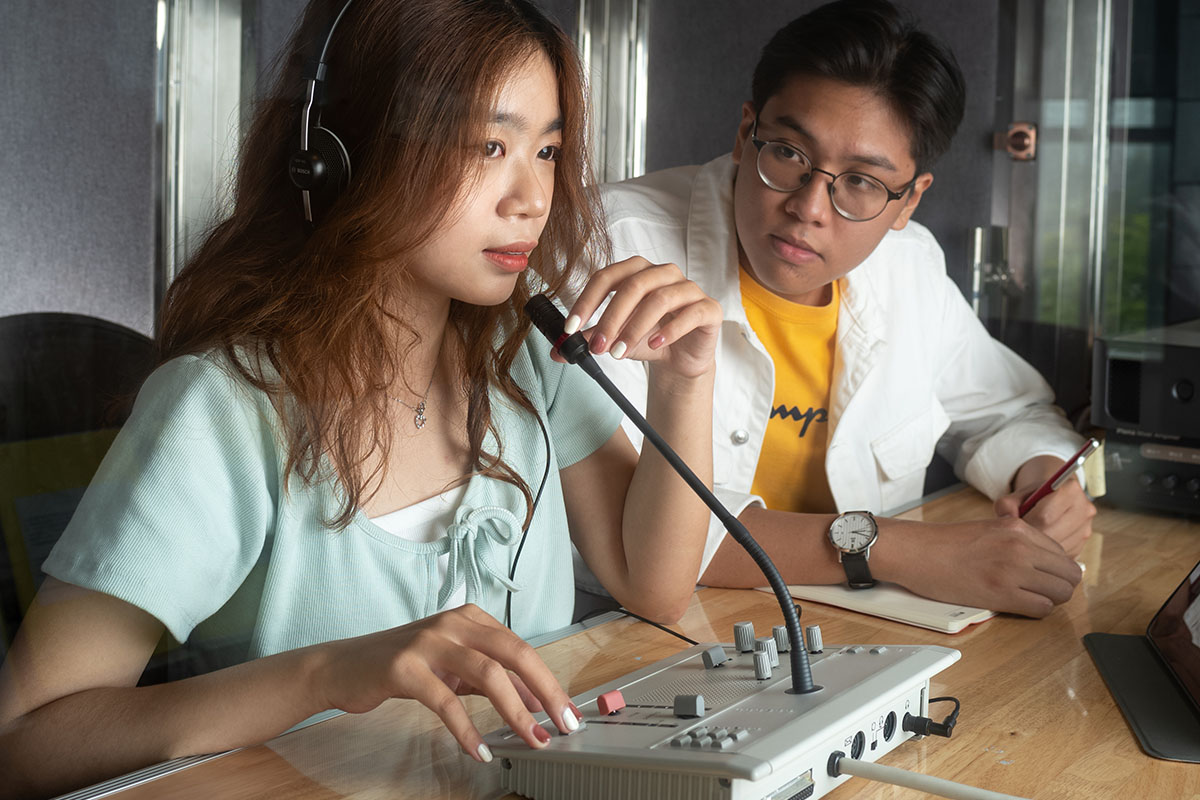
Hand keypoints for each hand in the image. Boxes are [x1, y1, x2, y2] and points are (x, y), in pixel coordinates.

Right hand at [313, 604, 579, 761]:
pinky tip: (479, 750)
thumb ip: (493, 681)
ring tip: (531, 739)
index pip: (521, 648)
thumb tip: (536, 703)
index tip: (567, 711)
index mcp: (469, 618)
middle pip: (514, 653)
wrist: (343, 667)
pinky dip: (467, 729)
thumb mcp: (453, 670)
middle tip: (564, 723)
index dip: (548, 681)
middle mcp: (453, 622)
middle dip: (545, 690)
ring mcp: (428, 641)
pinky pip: (446, 701)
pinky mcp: (404, 667)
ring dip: (515, 712)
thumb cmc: (403, 667)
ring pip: (487, 674)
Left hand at [563, 256, 721, 379]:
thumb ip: (588, 339)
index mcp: (637, 272)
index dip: (587, 301)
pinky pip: (691, 313)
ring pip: (660, 299)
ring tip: (620, 352)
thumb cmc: (647, 339)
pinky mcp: (708, 308)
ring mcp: (688, 289)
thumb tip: (557, 350)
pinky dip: (670, 330)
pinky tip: (654, 345)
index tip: (571, 328)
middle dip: (611, 318)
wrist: (680, 360)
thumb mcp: (615, 339)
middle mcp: (663, 274)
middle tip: (597, 346)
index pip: (607, 276)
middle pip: (634, 285)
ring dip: (635, 327)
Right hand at [888, 517, 1081, 617]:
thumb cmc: (944, 544)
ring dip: (1050, 600)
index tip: (1045, 577)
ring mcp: (1013, 570)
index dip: (1056, 569)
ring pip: (1061, 593)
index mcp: (1018, 528)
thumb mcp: (989, 528)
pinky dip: (1036, 611)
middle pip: (1069, 574)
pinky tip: (1019, 606)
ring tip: (1029, 599)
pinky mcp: (1002, 593)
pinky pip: (1042, 608)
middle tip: (1043, 592)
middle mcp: (1020, 546)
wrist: (916, 552)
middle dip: (1060, 586)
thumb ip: (1018, 541)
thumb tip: (1043, 561)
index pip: (1062, 553)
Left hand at [995, 455, 1096, 556]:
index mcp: (1071, 489)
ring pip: (1057, 548)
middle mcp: (1085, 508)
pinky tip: (1035, 546)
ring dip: (1036, 548)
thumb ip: (1007, 505)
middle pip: (1052, 532)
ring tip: (1023, 540)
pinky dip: (1045, 555)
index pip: (1045, 515)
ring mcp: (1086, 529)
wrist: (1049, 501)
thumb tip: (1006, 519)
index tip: (1012, 527)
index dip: (1025, 524)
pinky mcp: (1082, 546)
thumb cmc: (1031, 499)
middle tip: (1013, 538)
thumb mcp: (1016, 496)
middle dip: (1029, 538)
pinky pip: (1060, 557)